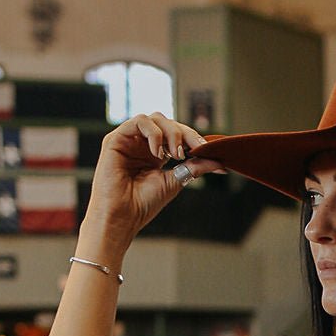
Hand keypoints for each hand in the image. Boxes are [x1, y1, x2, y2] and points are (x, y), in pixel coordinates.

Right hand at [81, 111, 227, 254]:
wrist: (122, 217)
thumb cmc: (143, 204)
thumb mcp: (175, 181)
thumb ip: (194, 167)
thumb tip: (219, 161)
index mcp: (154, 153)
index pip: (176, 134)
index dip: (193, 138)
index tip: (209, 149)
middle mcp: (141, 144)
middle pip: (167, 123)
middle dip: (185, 133)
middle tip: (195, 149)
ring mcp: (129, 140)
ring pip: (154, 118)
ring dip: (171, 133)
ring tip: (176, 154)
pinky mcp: (116, 139)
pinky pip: (138, 121)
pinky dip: (154, 134)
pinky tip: (158, 153)